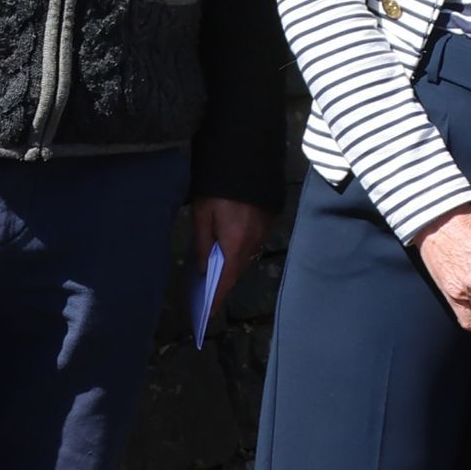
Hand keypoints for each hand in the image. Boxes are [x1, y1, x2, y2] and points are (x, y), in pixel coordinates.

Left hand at [185, 195, 268, 319]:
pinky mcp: (268, 221)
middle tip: (208, 295)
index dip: (217, 298)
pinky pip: (253, 244)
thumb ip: (202, 242)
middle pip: (237, 270)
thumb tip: (202, 267)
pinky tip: (227, 251)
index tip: (209, 314)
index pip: (226, 279)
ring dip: (231, 265)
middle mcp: (254, 242)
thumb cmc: (218, 186)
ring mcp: (264, 232)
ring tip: (214, 274)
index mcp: (236, 242)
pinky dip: (240, 251)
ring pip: (246, 257)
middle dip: (223, 282)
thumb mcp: (201, 214)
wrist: (247, 155)